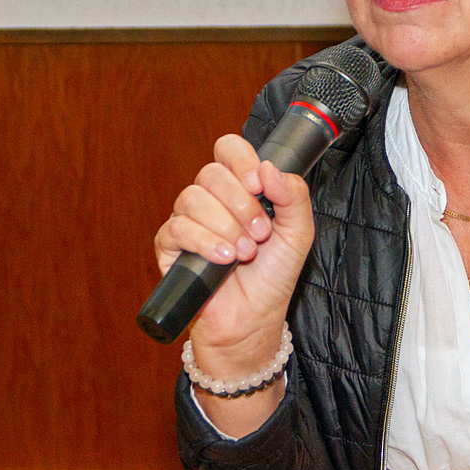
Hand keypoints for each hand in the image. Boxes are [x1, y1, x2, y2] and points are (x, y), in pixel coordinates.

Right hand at [154, 133, 315, 368]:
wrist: (253, 320)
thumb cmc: (273, 276)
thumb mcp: (298, 232)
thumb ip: (294, 196)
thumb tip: (269, 167)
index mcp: (240, 188)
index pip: (229, 149)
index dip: (241, 160)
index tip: (258, 185)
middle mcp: (211, 200)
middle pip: (210, 173)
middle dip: (240, 204)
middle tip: (260, 233)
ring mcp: (188, 221)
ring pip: (192, 198)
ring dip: (226, 226)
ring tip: (245, 253)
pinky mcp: (170, 247)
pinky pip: (177, 228)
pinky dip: (205, 242)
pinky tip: (224, 259)